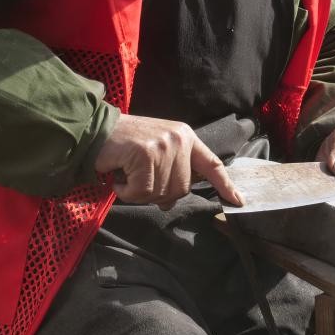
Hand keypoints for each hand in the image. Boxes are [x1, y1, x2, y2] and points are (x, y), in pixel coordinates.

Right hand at [93, 113, 243, 207]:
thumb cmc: (126, 143)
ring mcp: (164, 145)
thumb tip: (168, 203)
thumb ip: (169, 174)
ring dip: (139, 192)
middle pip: (182, 189)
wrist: (96, 130)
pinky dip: (126, 191)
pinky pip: (141, 192)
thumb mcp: (157, 152)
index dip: (225, 184)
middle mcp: (179, 139)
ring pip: (161, 193)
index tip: (238, 201)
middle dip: (159, 193)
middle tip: (139, 179)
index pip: (211, 164)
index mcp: (186, 137)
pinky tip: (119, 176)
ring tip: (128, 174)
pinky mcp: (146, 154)